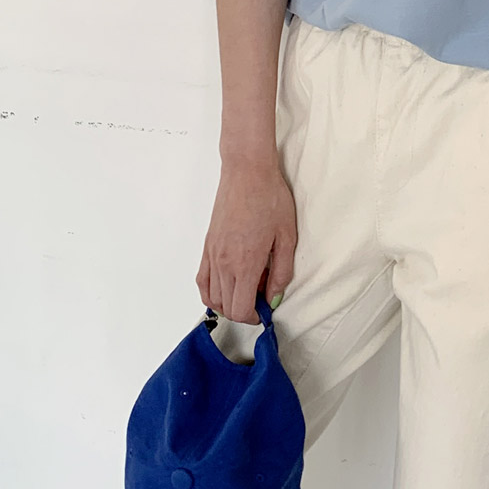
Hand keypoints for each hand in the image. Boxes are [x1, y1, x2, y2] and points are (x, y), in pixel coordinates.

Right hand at [197, 152, 295, 322]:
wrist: (247, 172)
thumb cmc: (270, 198)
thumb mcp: (287, 236)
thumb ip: (281, 272)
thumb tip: (274, 299)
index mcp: (246, 263)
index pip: (241, 309)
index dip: (254, 317)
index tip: (266, 311)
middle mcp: (224, 263)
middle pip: (226, 307)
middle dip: (244, 311)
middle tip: (261, 298)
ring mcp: (212, 254)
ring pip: (212, 297)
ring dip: (228, 302)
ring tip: (247, 289)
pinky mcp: (207, 246)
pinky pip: (202, 280)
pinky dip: (211, 292)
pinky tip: (226, 286)